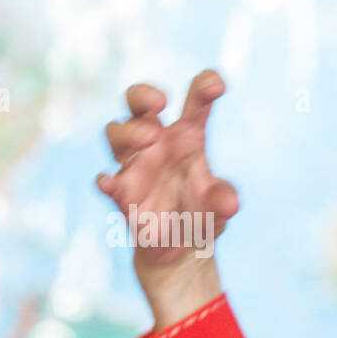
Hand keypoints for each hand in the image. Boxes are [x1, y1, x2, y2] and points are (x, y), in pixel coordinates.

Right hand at [96, 70, 237, 329]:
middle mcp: (157, 145)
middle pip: (138, 105)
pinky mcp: (123, 195)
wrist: (183, 252)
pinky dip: (107, 182)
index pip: (194, 104)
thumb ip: (224, 200)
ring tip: (148, 138)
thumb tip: (229, 202)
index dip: (204, 87)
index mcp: (188, 138)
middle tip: (160, 101)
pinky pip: (108, 183)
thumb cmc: (202, 217)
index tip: (218, 84)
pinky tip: (109, 183)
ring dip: (129, 132)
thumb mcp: (220, 209)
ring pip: (117, 134)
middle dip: (143, 95)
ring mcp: (136, 167)